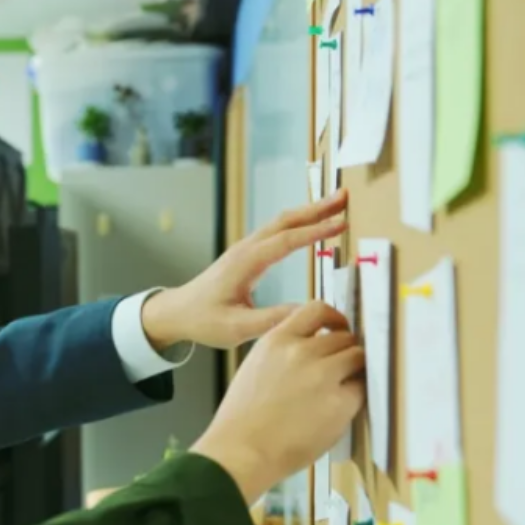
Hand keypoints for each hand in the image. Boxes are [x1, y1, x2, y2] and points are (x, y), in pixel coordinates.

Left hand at [141, 191, 347, 350]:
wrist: (178, 312)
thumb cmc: (204, 321)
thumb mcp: (237, 328)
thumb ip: (272, 320)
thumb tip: (307, 312)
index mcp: (246, 263)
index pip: (286, 241)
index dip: (315, 232)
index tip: (341, 224)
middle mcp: (246, 250)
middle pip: (286, 221)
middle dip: (317, 208)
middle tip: (345, 196)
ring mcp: (246, 249)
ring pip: (281, 222)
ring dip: (309, 211)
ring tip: (337, 203)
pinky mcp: (247, 254)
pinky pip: (277, 231)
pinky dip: (298, 222)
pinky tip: (313, 223)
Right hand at [190, 301, 364, 501]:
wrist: (242, 451)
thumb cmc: (242, 419)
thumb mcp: (255, 367)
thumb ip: (282, 350)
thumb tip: (312, 347)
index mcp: (276, 340)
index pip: (317, 309)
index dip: (334, 319)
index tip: (338, 328)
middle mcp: (301, 351)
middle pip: (344, 336)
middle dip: (345, 350)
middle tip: (341, 367)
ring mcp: (323, 375)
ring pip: (358, 356)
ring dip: (354, 369)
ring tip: (342, 386)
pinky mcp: (340, 402)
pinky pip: (362, 388)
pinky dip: (356, 395)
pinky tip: (341, 407)